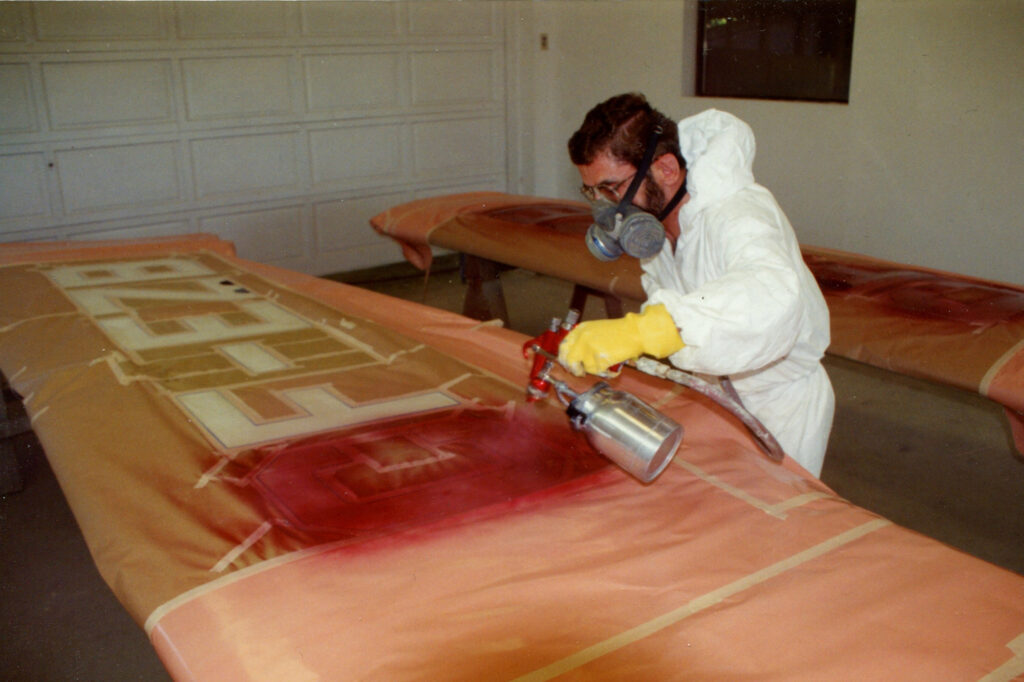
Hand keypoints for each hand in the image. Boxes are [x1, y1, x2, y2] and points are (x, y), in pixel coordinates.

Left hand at [558, 304, 683, 375]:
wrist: (635, 332)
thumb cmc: (620, 331)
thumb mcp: (596, 329)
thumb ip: (584, 340)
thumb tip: (575, 356)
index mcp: (580, 330)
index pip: (563, 346)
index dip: (564, 357)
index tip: (567, 363)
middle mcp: (581, 339)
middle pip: (568, 360)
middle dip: (574, 369)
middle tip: (580, 372)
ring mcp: (589, 349)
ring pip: (584, 368)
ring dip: (593, 370)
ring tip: (603, 365)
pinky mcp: (598, 358)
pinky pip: (597, 371)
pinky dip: (604, 372)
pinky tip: (611, 367)